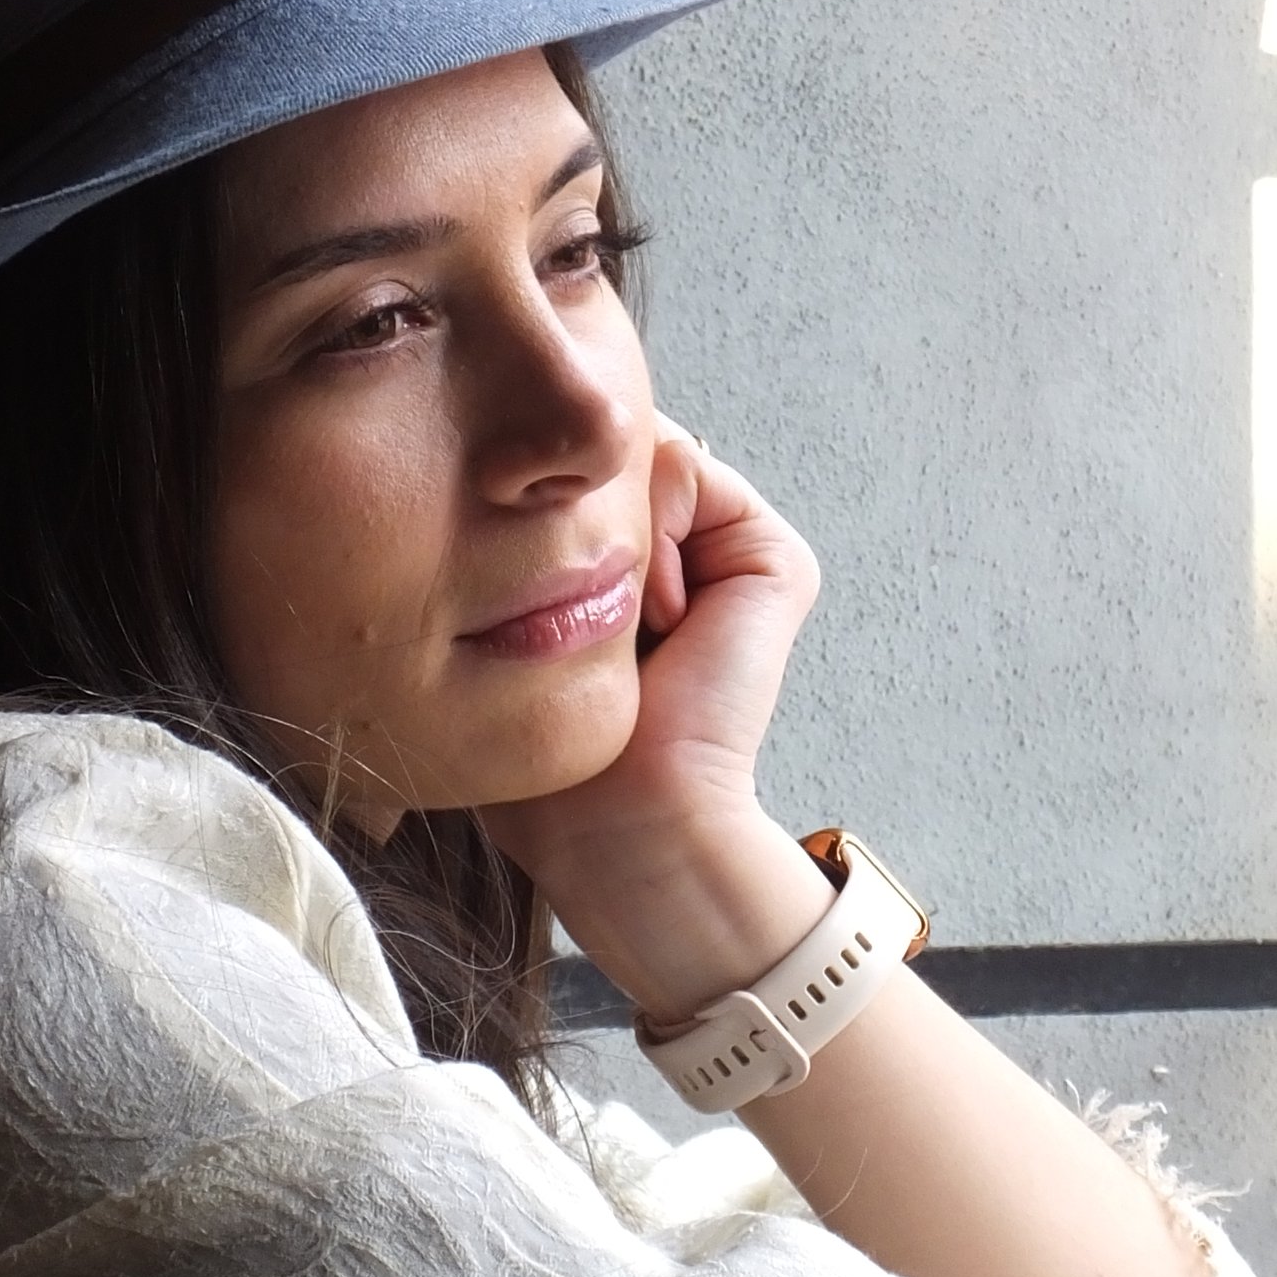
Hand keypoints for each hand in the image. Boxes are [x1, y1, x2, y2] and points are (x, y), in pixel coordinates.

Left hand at [482, 424, 829, 1022]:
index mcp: (626, 576)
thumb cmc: (557, 761)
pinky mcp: (773, 558)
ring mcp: (732, 553)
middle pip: (605, 457)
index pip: (569, 477)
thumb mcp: (504, 637)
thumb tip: (507, 469)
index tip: (525, 598)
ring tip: (627, 626)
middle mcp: (684, 555)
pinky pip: (690, 469)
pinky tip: (664, 615)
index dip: (527, 501)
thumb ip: (513, 551)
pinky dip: (659, 528)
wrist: (629, 821)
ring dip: (614, 533)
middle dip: (570, 508)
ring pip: (645, 455)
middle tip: (581, 618)